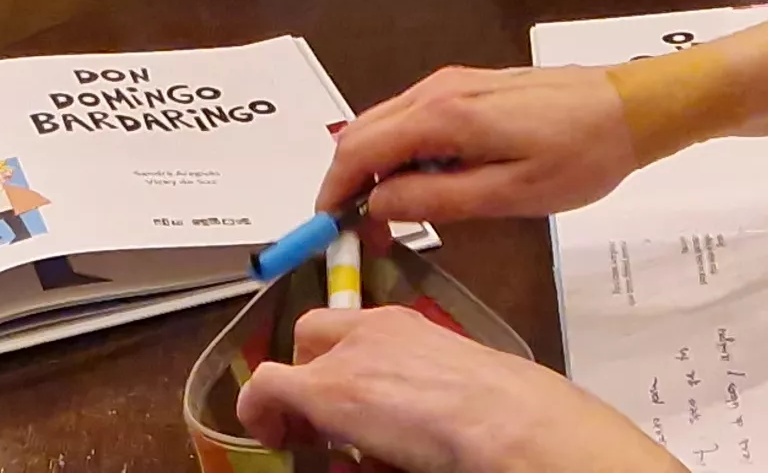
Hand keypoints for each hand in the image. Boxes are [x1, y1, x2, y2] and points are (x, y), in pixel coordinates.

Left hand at [236, 307, 674, 472]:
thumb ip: (422, 387)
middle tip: (319, 422)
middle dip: (307, 373)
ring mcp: (346, 358)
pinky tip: (272, 437)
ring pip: (290, 365)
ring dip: (295, 401)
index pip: (350, 328)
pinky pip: (267, 389)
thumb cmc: (505, 412)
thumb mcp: (457, 385)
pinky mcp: (327, 391)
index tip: (339, 402)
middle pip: (312, 334)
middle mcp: (372, 330)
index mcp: (408, 327)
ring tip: (309, 439)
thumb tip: (408, 427)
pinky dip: (261, 413)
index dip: (333, 362)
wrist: (507, 421)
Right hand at [313, 63, 644, 226]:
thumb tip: (377, 206)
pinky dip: (399, 152)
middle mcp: (436, 89)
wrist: (629, 108)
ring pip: (384, 124)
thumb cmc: (578, 156)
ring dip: (374, 168)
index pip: (359, 149)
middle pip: (362, 132)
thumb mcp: (509, 195)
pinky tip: (424, 185)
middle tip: (361, 233)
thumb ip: (437, 200)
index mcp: (442, 116)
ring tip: (392, 218)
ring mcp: (450, 82)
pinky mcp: (467, 86)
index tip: (330, 229)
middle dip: (349, 182)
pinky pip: (412, 118)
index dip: (334, 190)